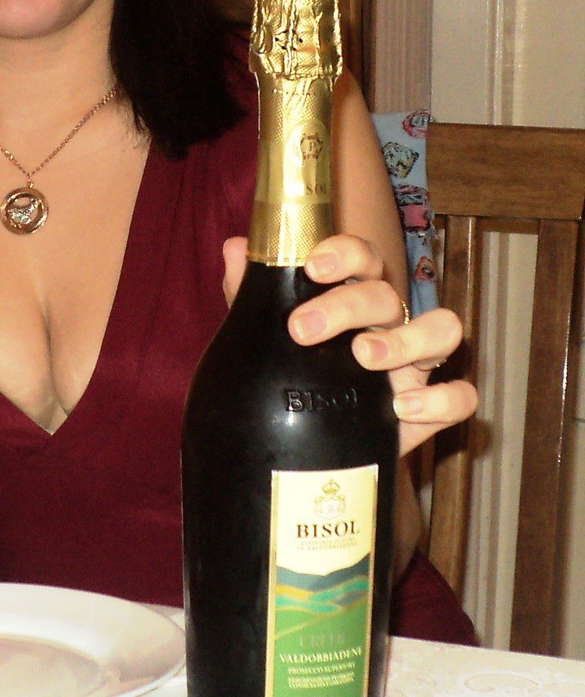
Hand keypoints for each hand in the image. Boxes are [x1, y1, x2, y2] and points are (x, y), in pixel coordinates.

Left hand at [222, 235, 477, 457]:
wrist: (314, 448)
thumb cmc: (297, 374)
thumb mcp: (267, 335)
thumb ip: (252, 293)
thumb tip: (235, 248)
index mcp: (354, 297)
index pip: (363, 258)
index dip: (345, 253)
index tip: (313, 265)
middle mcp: (390, 323)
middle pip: (386, 295)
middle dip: (346, 306)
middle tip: (303, 329)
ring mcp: (416, 365)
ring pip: (444, 330)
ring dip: (406, 340)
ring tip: (363, 356)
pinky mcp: (431, 409)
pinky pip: (461, 397)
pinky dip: (438, 401)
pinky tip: (399, 409)